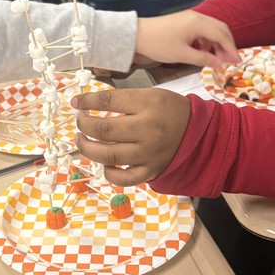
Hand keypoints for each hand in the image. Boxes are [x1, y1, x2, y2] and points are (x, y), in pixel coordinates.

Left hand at [72, 87, 190, 184]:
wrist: (198, 132)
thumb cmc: (169, 111)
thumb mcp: (149, 95)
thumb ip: (120, 99)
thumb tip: (85, 104)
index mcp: (149, 104)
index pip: (108, 100)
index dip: (86, 101)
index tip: (76, 103)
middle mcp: (148, 130)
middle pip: (104, 130)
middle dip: (83, 125)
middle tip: (80, 121)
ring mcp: (149, 153)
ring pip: (108, 155)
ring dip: (87, 148)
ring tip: (81, 140)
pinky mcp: (150, 171)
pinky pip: (123, 178)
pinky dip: (108, 173)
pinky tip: (104, 163)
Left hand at [133, 11, 238, 68]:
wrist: (137, 35)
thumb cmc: (156, 43)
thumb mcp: (182, 55)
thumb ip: (203, 59)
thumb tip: (219, 63)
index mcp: (198, 23)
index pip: (222, 36)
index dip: (231, 49)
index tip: (236, 60)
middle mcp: (197, 17)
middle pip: (221, 29)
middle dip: (227, 45)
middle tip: (230, 60)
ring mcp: (191, 18)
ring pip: (212, 29)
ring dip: (217, 43)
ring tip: (216, 58)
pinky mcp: (185, 21)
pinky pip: (203, 29)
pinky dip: (207, 40)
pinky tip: (204, 51)